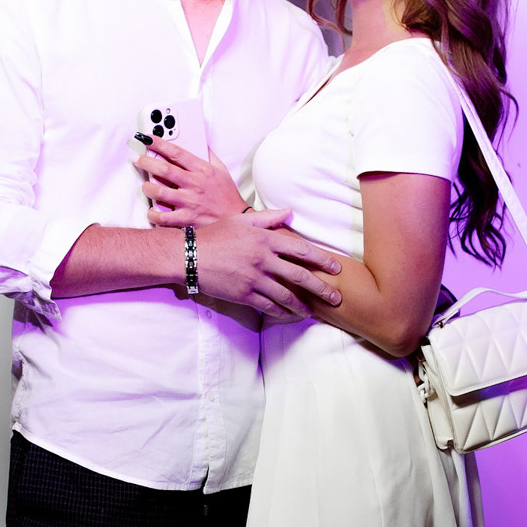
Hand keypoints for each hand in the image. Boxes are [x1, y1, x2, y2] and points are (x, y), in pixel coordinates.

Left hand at [136, 139, 247, 224]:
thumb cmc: (227, 195)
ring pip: (159, 192)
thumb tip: (198, 141)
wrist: (236, 219)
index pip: (177, 152)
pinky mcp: (187, 219)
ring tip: (146, 185)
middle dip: (146, 161)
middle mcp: (194, 185)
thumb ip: (208, 155)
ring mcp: (189, 202)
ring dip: (148, 187)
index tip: (147, 138)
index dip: (159, 143)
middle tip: (138, 159)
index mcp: (202, 170)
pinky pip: (162, 217)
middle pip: (164, 169)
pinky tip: (152, 211)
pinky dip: (153, 214)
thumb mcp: (221, 170)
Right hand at [196, 212, 341, 319]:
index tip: (336, 267)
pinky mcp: (243, 294)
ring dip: (303, 305)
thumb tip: (289, 211)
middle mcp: (263, 259)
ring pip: (286, 295)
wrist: (189, 256)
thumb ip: (268, 218)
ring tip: (314, 311)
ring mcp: (254, 279)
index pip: (301, 250)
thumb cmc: (215, 236)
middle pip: (300, 276)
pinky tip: (289, 315)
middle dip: (321, 288)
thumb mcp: (241, 222)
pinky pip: (267, 306)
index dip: (321, 259)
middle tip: (336, 297)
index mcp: (265, 240)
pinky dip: (281, 312)